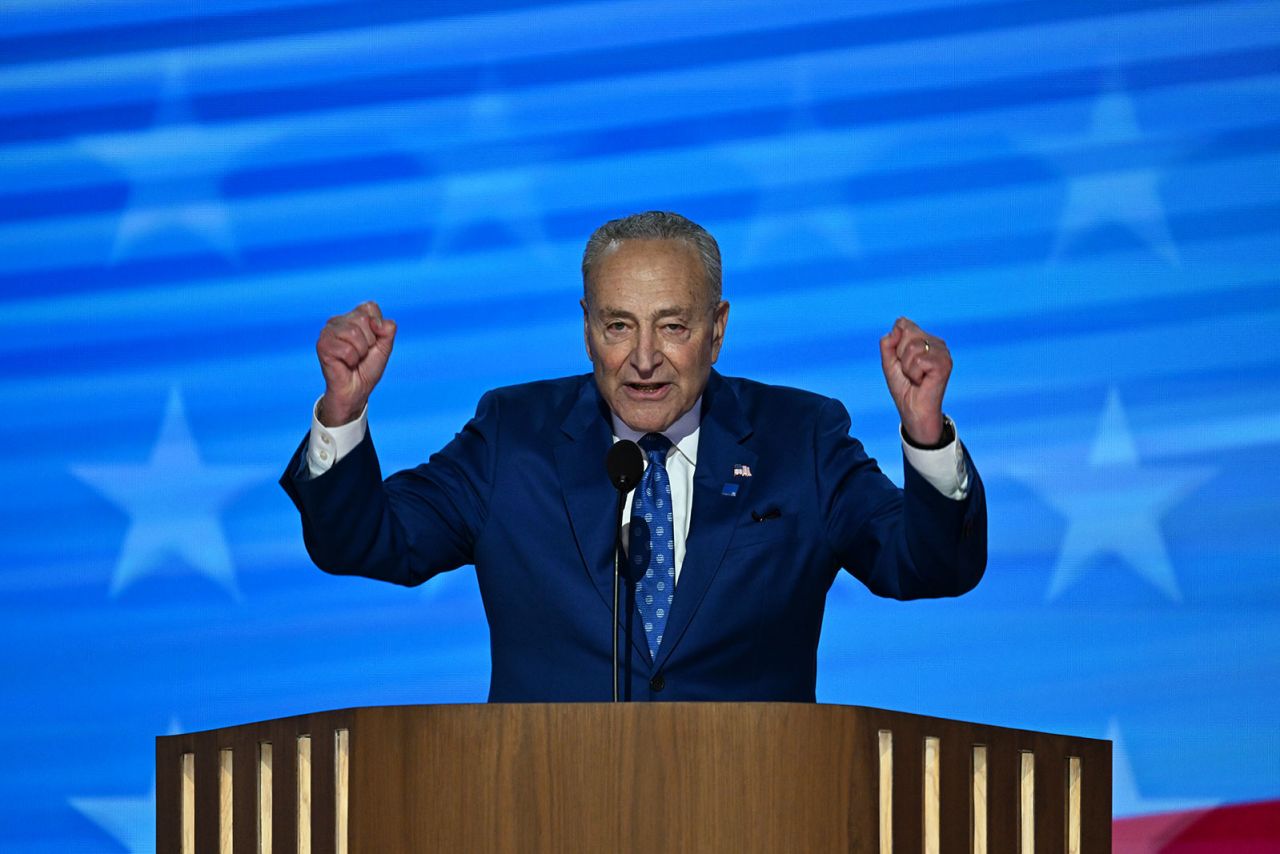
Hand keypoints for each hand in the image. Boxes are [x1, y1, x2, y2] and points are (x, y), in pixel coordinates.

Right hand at [316, 301, 396, 426]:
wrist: (357, 389)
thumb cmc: (368, 367)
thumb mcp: (385, 346)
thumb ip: (388, 330)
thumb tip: (377, 323)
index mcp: (352, 316)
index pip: (370, 307)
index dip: (377, 327)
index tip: (372, 342)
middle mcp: (337, 320)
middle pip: (363, 319)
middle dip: (369, 341)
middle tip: (362, 353)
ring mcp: (327, 331)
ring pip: (353, 333)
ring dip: (360, 352)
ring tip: (354, 359)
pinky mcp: (322, 345)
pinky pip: (346, 349)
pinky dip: (351, 360)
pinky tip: (345, 364)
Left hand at [879, 316, 950, 445]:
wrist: (912, 409)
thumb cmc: (903, 386)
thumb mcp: (889, 361)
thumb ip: (888, 342)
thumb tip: (897, 326)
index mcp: (925, 338)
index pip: (903, 323)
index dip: (895, 343)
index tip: (901, 360)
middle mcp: (936, 342)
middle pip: (907, 332)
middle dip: (900, 355)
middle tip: (909, 371)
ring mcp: (943, 352)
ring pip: (913, 347)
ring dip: (907, 367)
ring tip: (915, 377)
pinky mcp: (945, 364)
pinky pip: (919, 360)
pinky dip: (914, 373)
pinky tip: (921, 381)